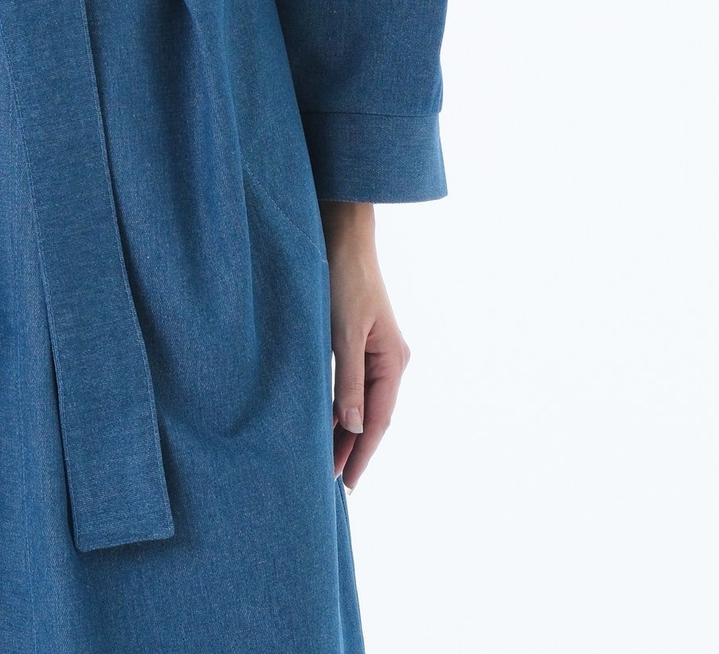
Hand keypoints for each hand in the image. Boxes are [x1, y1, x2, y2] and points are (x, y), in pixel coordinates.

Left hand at [320, 201, 411, 490]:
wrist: (343, 235)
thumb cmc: (346, 279)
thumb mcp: (344, 332)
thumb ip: (347, 381)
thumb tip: (351, 427)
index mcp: (393, 360)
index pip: (378, 419)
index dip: (362, 452)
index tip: (349, 483)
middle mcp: (389, 360)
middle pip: (371, 415)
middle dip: (353, 448)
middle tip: (334, 483)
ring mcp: (375, 350)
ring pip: (360, 401)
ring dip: (344, 429)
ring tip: (328, 460)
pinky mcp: (359, 339)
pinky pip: (351, 383)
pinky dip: (339, 404)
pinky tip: (325, 419)